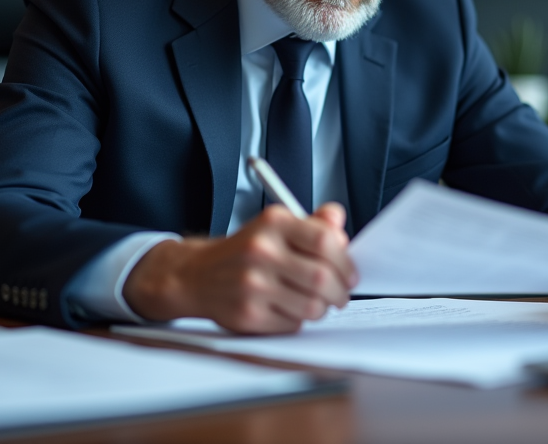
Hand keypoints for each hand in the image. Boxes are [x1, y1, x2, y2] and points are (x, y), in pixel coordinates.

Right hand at [122, 202, 358, 333]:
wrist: (196, 275)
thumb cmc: (245, 251)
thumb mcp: (276, 226)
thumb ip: (312, 224)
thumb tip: (338, 223)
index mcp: (273, 223)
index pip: (326, 241)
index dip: (345, 262)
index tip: (350, 273)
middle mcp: (261, 251)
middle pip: (322, 278)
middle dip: (340, 292)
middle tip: (341, 295)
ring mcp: (252, 284)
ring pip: (311, 306)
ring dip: (321, 308)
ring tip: (314, 302)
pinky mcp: (247, 314)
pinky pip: (292, 324)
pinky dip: (298, 320)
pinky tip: (288, 309)